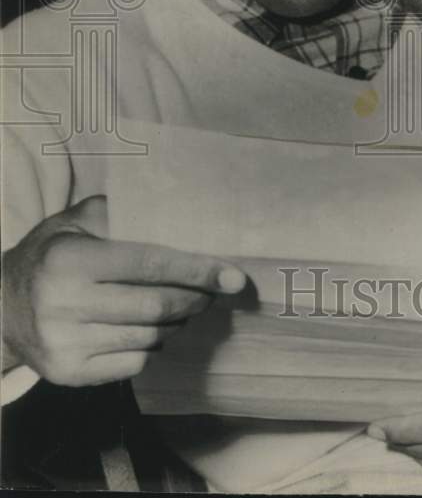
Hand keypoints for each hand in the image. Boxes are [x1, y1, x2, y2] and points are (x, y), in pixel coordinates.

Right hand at [2, 195, 245, 386]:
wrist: (1, 306)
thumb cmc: (51, 255)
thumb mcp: (76, 222)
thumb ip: (122, 213)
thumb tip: (182, 216)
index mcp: (70, 260)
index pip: (150, 265)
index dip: (197, 270)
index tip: (232, 277)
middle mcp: (64, 304)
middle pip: (155, 306)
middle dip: (195, 298)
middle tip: (212, 291)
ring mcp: (65, 344)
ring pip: (149, 337)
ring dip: (177, 323)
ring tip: (185, 307)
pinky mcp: (69, 374)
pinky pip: (133, 363)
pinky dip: (153, 347)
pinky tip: (154, 330)